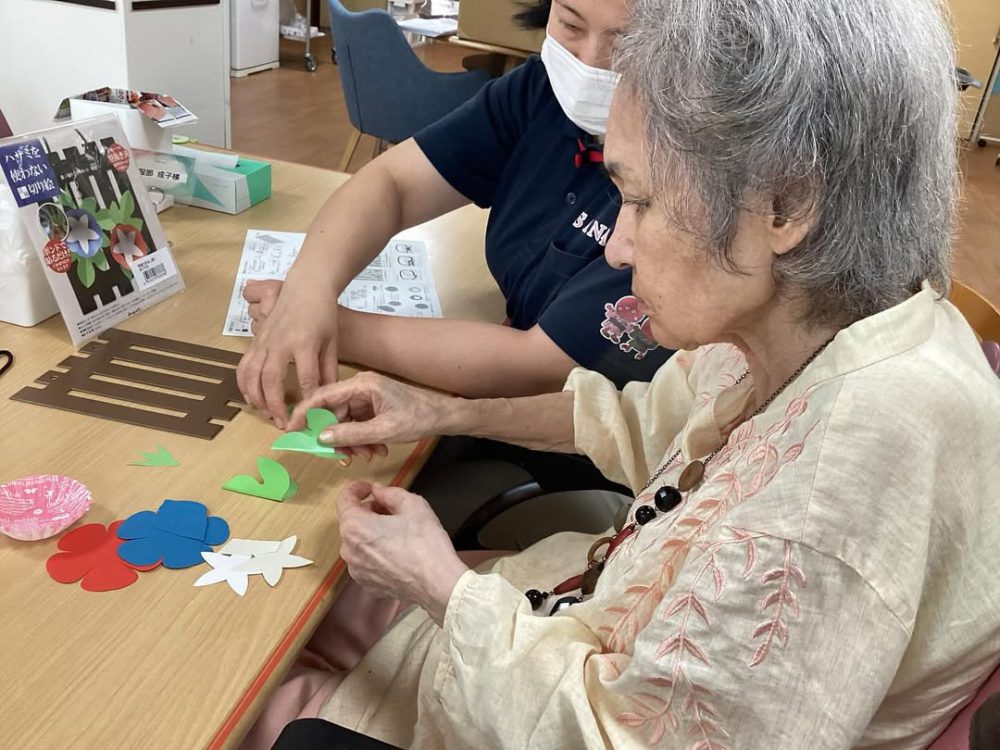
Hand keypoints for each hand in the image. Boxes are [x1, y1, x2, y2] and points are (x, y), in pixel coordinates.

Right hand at [236, 280, 339, 427]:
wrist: (306, 286)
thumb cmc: (323, 314)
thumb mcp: (332, 342)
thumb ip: (329, 370)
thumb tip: (329, 398)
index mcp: (304, 342)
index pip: (306, 377)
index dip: (307, 400)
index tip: (309, 416)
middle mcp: (280, 342)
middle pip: (271, 379)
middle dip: (275, 405)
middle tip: (281, 423)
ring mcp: (264, 340)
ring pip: (252, 374)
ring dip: (256, 397)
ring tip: (265, 413)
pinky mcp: (256, 339)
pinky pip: (244, 365)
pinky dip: (244, 384)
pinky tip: (250, 397)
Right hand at [287, 371, 456, 452]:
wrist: (443, 416)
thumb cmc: (418, 418)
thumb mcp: (383, 431)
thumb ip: (351, 434)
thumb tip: (322, 438)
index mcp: (361, 385)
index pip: (322, 396)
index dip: (304, 413)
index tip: (291, 430)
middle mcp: (360, 387)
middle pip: (332, 412)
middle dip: (336, 437)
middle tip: (342, 457)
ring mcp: (366, 397)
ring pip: (344, 422)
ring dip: (351, 442)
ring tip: (367, 454)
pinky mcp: (372, 407)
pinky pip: (356, 424)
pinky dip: (361, 440)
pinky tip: (375, 450)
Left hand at [337, 481, 467, 625]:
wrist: (437, 582)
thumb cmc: (425, 542)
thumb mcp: (413, 504)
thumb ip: (390, 493)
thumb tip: (378, 492)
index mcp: (355, 526)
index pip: (344, 500)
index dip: (356, 488)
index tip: (369, 487)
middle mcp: (349, 549)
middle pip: (352, 521)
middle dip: (368, 511)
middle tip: (391, 509)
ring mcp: (356, 570)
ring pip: (358, 542)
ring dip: (372, 532)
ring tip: (396, 531)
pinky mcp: (367, 584)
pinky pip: (366, 561)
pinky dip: (376, 552)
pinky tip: (396, 551)